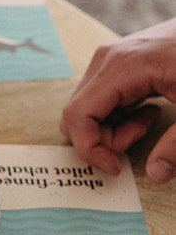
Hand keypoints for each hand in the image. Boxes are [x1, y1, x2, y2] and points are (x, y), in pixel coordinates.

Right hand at [60, 18, 175, 182]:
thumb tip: (155, 174)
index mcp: (120, 67)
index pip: (78, 115)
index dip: (90, 149)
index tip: (117, 168)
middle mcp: (106, 60)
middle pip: (77, 114)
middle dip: (103, 140)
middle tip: (143, 138)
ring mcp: (108, 60)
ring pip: (86, 108)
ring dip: (112, 129)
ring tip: (150, 122)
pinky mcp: (115, 64)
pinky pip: (99, 99)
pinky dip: (117, 117)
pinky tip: (147, 111)